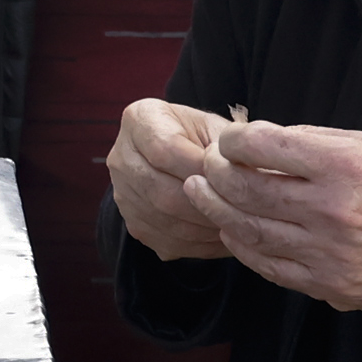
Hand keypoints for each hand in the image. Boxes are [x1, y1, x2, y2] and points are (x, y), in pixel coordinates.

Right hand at [110, 98, 233, 260]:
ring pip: (166, 220)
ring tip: (234, 221)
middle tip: (238, 207)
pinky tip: (220, 232)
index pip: (163, 149)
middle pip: (161, 190)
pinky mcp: (135, 225)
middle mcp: (121, 157)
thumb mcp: (217, 128)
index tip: (230, 175)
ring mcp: (123, 195)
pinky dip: (200, 242)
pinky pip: (168, 240)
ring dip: (204, 225)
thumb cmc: (205, 138)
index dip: (200, 166)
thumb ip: (226, 146)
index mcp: (139, 119)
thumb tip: (240, 175)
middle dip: (205, 201)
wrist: (184, 157)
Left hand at [184, 120, 361, 321]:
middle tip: (203, 165)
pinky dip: (244, 248)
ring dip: (216, 209)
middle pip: (245, 188)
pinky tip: (233, 233)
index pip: (263, 144)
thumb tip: (270, 138)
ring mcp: (329, 252)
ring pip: (250, 228)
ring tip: (201, 194)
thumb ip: (323, 142)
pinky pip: (270, 267)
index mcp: (346, 164)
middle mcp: (332, 208)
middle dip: (214, 173)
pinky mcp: (331, 286)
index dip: (234, 139)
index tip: (228, 138)